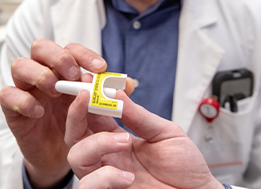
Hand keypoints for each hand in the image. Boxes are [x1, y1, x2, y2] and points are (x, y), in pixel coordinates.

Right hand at [0, 39, 106, 187]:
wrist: (58, 154)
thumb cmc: (76, 123)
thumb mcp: (96, 108)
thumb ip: (109, 94)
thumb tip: (128, 84)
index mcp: (63, 69)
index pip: (70, 48)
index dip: (84, 54)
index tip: (100, 67)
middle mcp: (43, 73)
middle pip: (40, 47)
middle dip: (59, 57)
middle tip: (74, 75)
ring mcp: (25, 89)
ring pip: (20, 65)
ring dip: (40, 75)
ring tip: (56, 91)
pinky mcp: (12, 109)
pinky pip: (7, 96)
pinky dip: (23, 101)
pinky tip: (40, 112)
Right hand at [66, 90, 223, 188]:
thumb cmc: (184, 167)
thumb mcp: (165, 133)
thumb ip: (139, 116)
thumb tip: (116, 93)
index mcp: (118, 137)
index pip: (93, 115)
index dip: (87, 98)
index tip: (89, 82)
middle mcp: (108, 156)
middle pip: (75, 134)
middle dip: (76, 113)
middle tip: (87, 96)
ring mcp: (107, 176)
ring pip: (76, 156)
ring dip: (95, 143)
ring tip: (124, 140)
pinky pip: (88, 186)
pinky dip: (105, 178)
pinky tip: (127, 177)